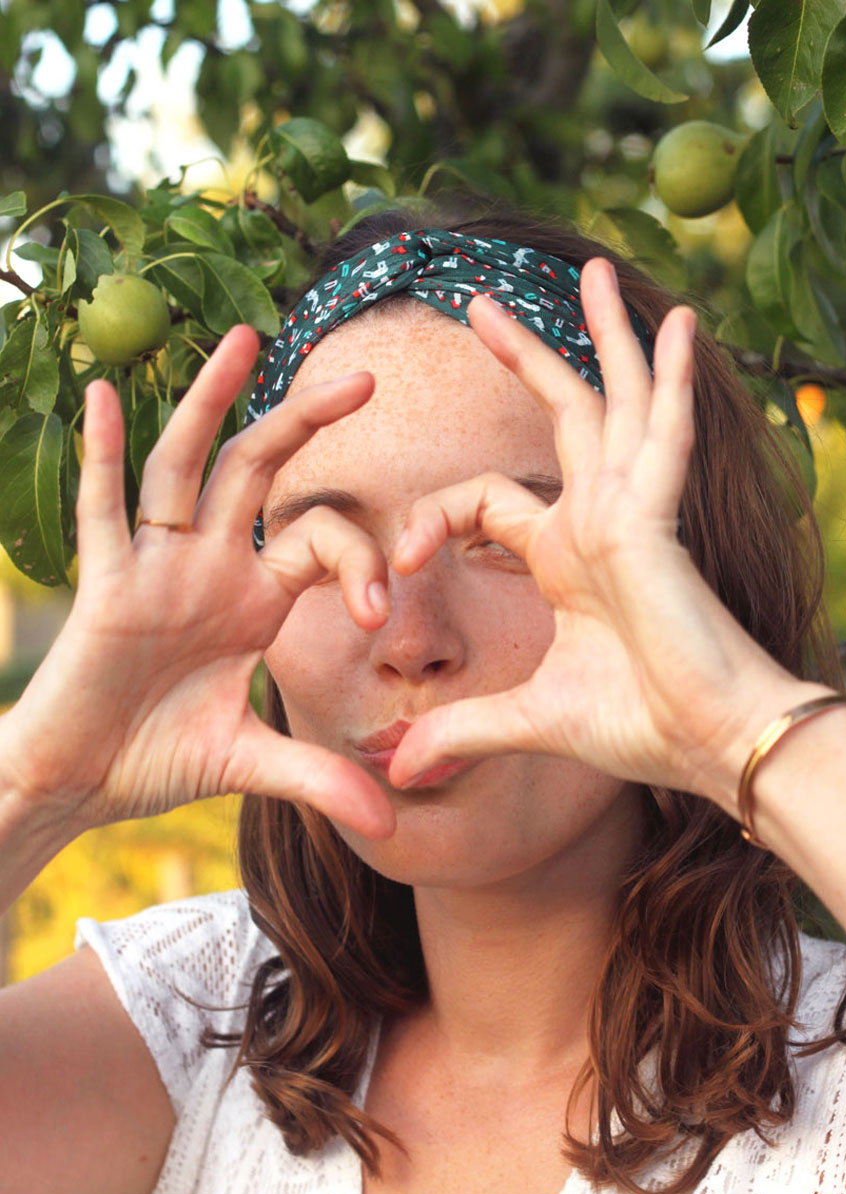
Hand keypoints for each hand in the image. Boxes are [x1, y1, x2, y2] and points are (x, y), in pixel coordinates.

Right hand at [3, 327, 394, 839]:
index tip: (381, 618)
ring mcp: (154, 567)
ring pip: (186, 469)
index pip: (320, 542)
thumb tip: (393, 829)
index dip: (359, 565)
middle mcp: (208, 566)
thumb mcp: (250, 765)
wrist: (79, 782)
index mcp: (252, 598)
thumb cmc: (155, 760)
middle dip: (307, 425)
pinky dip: (104, 456)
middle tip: (365, 379)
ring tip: (244, 339)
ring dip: (213, 406)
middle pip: (261, 475)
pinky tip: (110, 394)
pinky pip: (103, 511)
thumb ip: (319, 780)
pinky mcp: (104, 586)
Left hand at [388, 261, 809, 806]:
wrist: (706, 744)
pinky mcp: (658, 523)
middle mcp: (599, 520)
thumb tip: (401, 767)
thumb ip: (463, 730)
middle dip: (526, 356)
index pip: (486, 498)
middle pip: (563, 416)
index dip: (431, 518)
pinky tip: (675, 323)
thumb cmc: (637, 725)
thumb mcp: (527, 718)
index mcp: (567, 554)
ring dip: (604, 336)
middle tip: (480, 303)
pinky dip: (669, 381)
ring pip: (615, 402)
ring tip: (587, 269)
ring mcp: (632, 513)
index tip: (399, 561)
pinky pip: (665, 436)